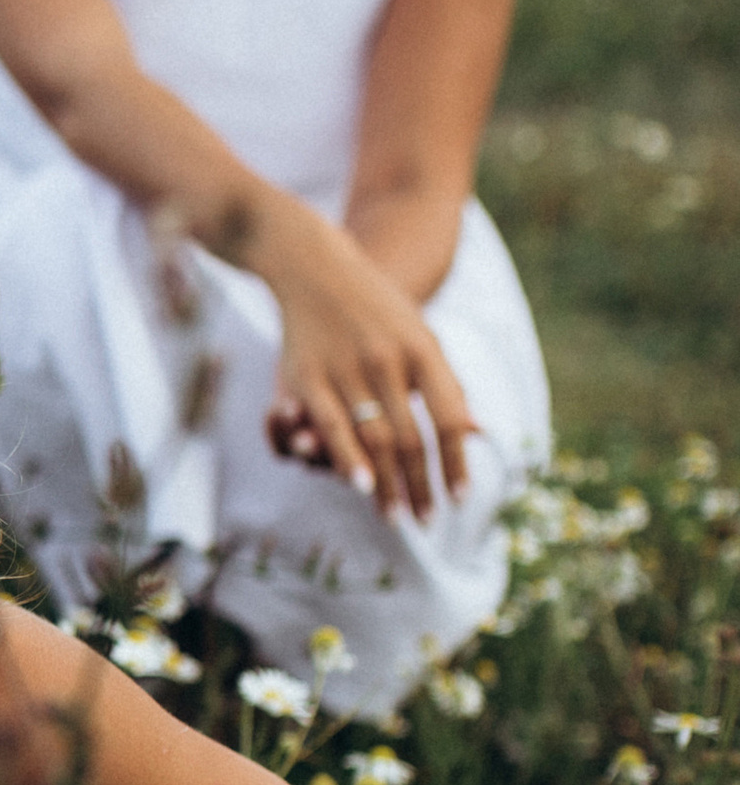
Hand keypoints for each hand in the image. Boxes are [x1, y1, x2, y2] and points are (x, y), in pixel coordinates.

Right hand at [259, 207, 474, 519]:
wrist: (313, 263)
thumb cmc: (374, 306)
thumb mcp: (419, 335)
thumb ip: (444, 384)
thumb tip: (475, 431)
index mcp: (423, 349)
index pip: (449, 418)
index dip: (457, 462)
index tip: (460, 498)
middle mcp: (389, 360)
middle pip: (413, 438)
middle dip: (421, 486)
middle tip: (428, 521)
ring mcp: (348, 367)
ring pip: (374, 439)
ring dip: (388, 485)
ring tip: (398, 517)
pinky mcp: (309, 374)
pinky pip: (333, 425)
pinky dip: (348, 457)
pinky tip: (360, 484)